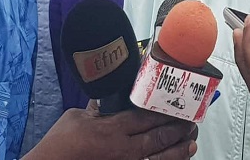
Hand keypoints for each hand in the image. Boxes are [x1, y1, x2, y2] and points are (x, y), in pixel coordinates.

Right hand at [23, 101, 198, 159]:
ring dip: (178, 151)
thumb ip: (97, 107)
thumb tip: (107, 97)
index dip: (165, 112)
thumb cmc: (59, 146)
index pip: (147, 117)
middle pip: (159, 137)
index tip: (176, 106)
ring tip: (190, 144)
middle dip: (177, 130)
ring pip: (160, 158)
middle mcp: (123, 148)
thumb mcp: (76, 117)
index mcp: (113, 128)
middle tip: (190, 123)